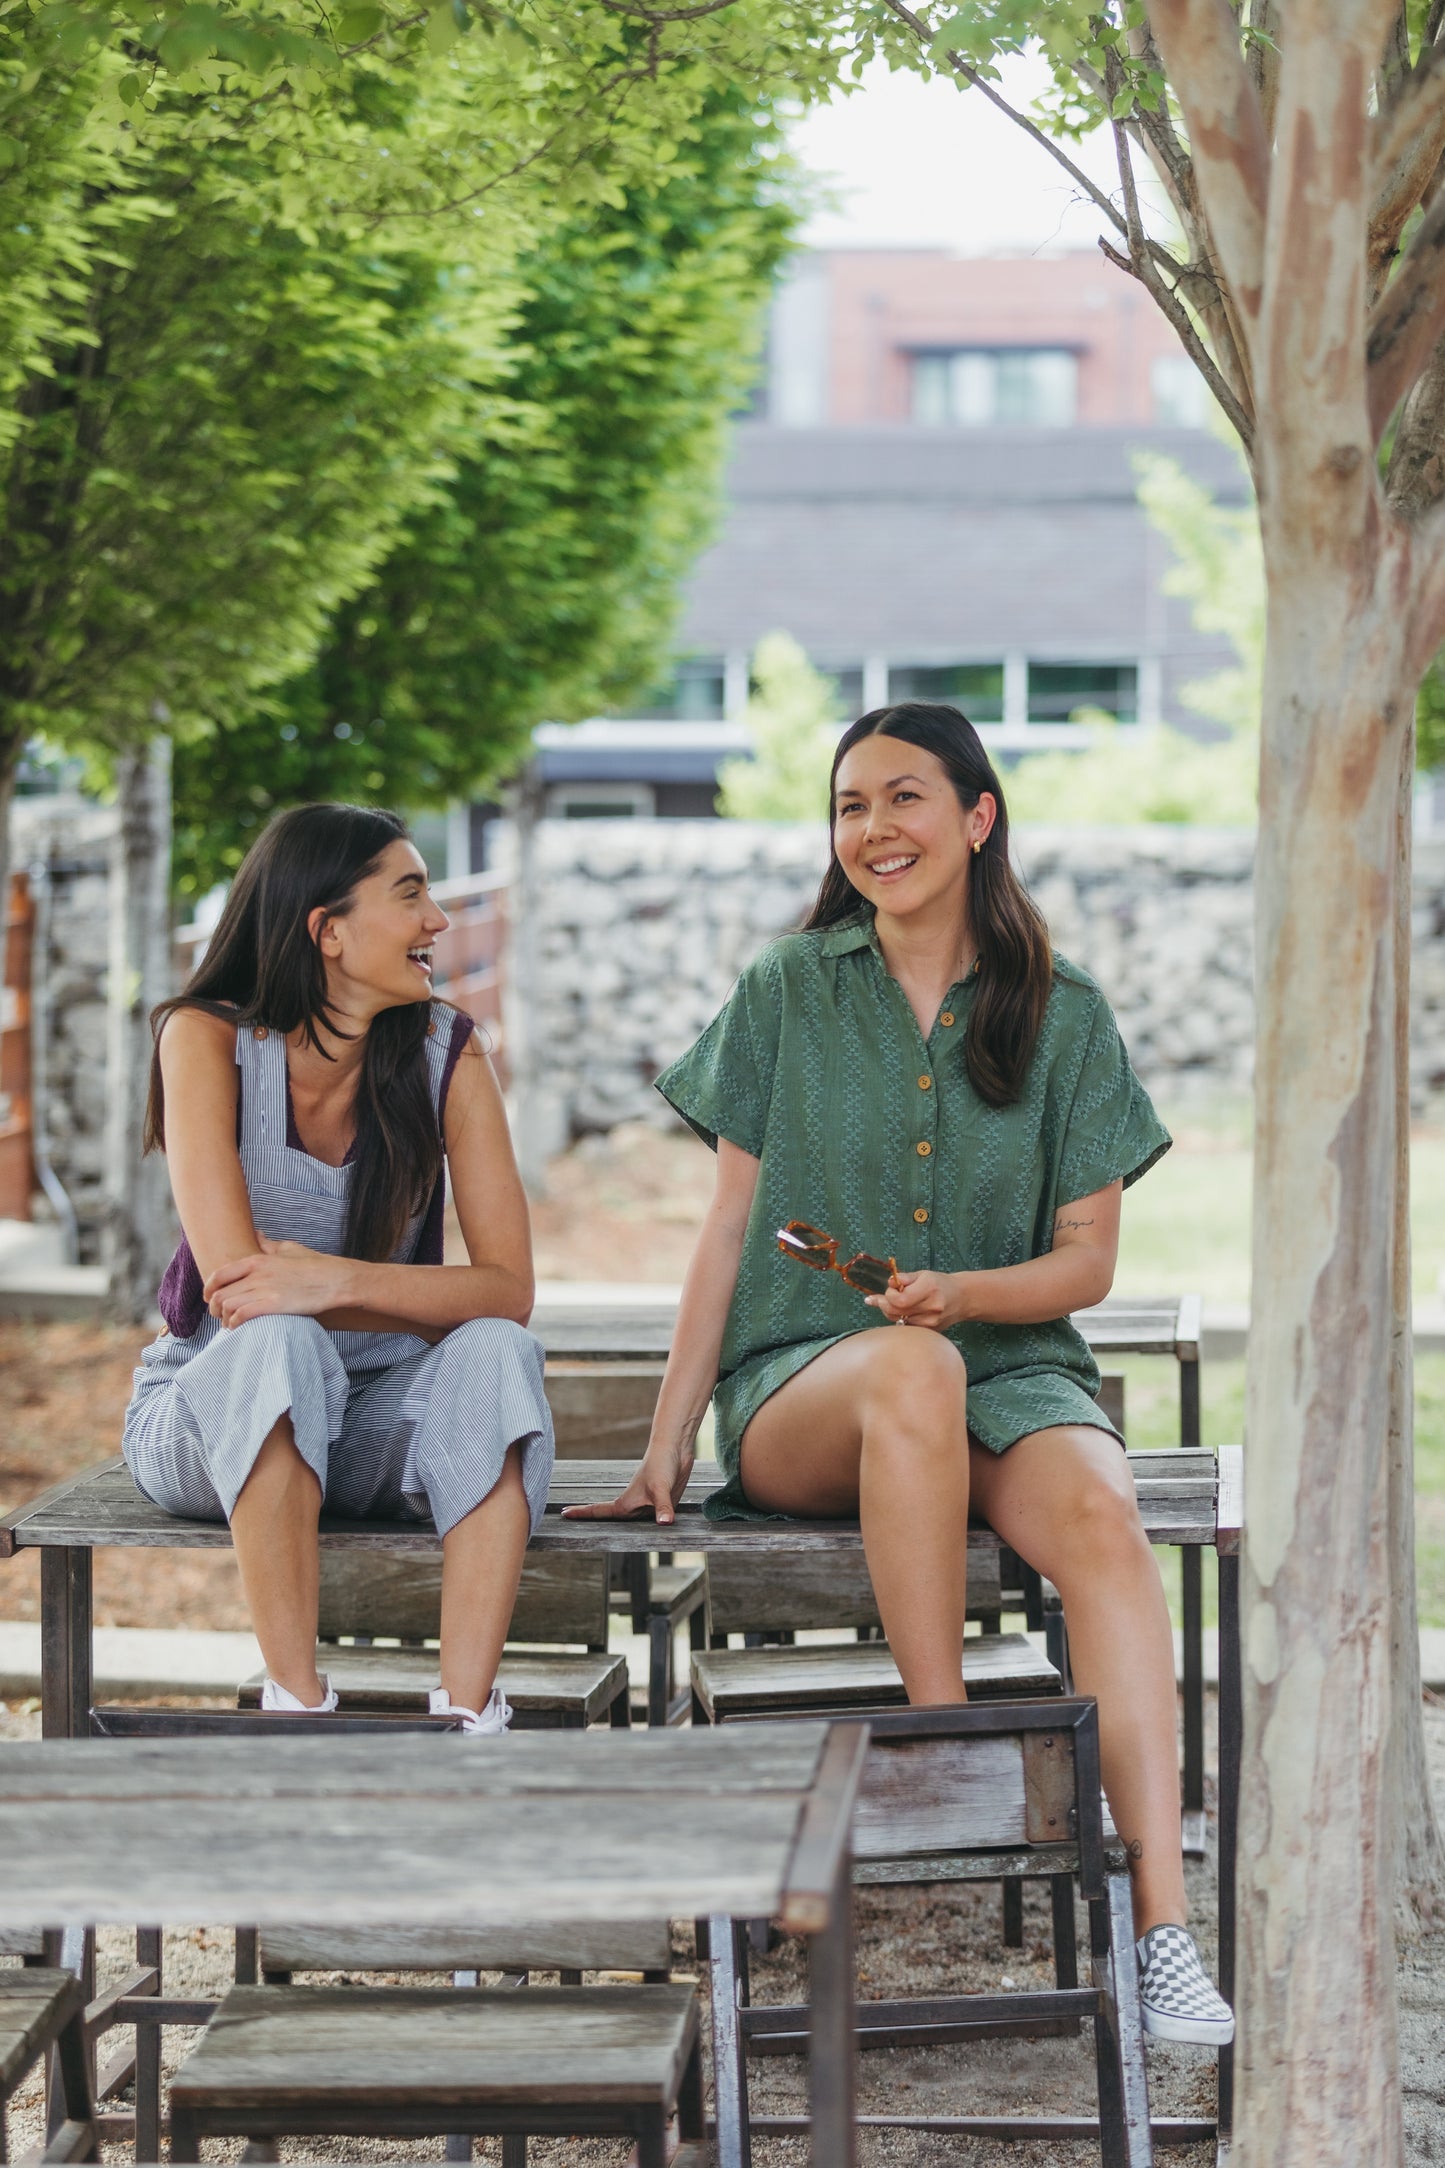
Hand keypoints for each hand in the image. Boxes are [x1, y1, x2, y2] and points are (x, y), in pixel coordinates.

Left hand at [203, 1235, 352, 1328]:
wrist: (336, 1280)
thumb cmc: (315, 1265)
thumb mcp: (289, 1249)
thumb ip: (268, 1245)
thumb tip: (256, 1234)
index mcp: (258, 1260)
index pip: (220, 1274)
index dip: (209, 1289)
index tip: (209, 1298)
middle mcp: (257, 1274)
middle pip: (219, 1294)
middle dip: (214, 1308)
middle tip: (219, 1316)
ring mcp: (265, 1289)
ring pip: (227, 1306)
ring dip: (224, 1318)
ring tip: (230, 1324)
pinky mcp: (273, 1304)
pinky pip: (241, 1315)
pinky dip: (235, 1324)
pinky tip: (239, 1327)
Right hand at [561, 1442, 694, 1526]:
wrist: (674, 1449)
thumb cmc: (661, 1464)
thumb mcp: (661, 1488)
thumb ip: (663, 1507)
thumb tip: (665, 1523)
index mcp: (625, 1505)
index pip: (598, 1511)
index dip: (581, 1514)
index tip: (563, 1514)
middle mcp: (633, 1507)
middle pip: (610, 1522)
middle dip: (594, 1526)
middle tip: (574, 1532)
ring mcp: (646, 1506)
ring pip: (630, 1524)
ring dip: (619, 1530)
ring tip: (604, 1538)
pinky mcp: (659, 1504)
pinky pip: (649, 1520)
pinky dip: (645, 1526)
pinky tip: (649, 1532)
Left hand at [864, 1269, 962, 1331]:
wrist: (962, 1298)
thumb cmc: (940, 1284)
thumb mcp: (923, 1274)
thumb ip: (905, 1277)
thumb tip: (890, 1282)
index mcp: (930, 1289)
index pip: (900, 1300)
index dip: (889, 1295)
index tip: (891, 1288)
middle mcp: (932, 1307)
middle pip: (896, 1312)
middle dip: (885, 1304)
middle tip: (884, 1297)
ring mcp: (931, 1322)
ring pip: (898, 1321)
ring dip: (891, 1312)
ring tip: (896, 1302)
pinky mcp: (930, 1331)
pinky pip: (906, 1326)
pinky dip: (900, 1319)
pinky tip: (904, 1311)